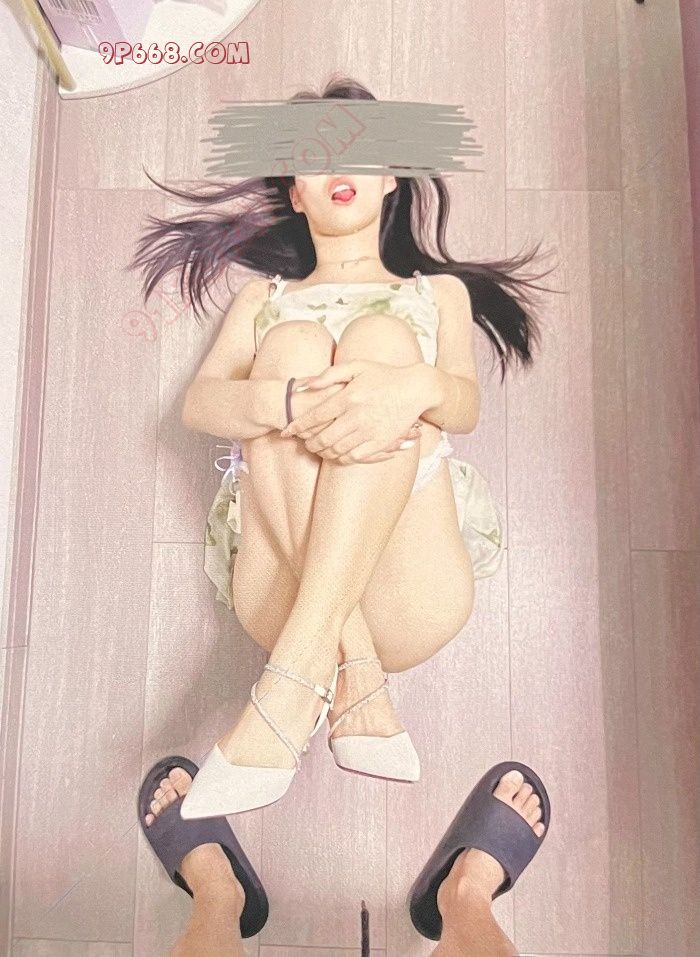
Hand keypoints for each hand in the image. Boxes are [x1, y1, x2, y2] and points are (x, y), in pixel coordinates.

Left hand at [280, 359, 425, 463]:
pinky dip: (341, 458)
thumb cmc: (384, 374)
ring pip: (337, 450)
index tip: (287, 431)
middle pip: (323, 437)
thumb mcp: (356, 366)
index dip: (297, 426)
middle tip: (303, 443)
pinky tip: (336, 454)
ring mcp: (370, 431)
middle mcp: (357, 415)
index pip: (315, 416)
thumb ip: (329, 374)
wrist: (416, 388)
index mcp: (348, 396)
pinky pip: (355, 457)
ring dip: (323, 452)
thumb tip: (303, 385)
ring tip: (317, 449)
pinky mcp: (381, 442)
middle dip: (308, 443)